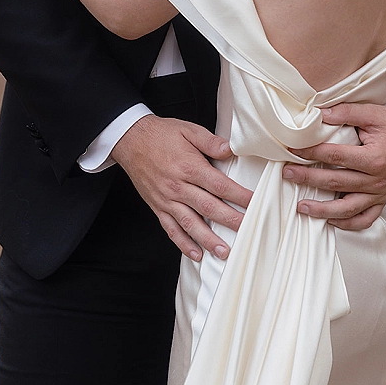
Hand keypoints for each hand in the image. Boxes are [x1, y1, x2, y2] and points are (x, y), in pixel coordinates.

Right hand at [112, 115, 251, 260]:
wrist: (131, 140)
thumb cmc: (161, 135)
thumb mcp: (188, 130)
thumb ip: (211, 141)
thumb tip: (231, 149)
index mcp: (189, 167)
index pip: (220, 186)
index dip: (240, 196)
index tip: (255, 203)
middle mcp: (178, 187)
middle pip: (209, 208)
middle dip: (230, 221)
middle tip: (247, 231)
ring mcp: (167, 200)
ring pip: (191, 224)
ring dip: (208, 240)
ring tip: (224, 252)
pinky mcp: (158, 207)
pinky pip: (171, 229)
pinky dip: (183, 243)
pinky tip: (196, 254)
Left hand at [282, 104, 385, 230]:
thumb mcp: (374, 113)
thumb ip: (346, 113)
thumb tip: (319, 115)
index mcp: (374, 158)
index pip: (334, 156)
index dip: (310, 152)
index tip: (292, 149)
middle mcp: (377, 180)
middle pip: (336, 182)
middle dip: (308, 179)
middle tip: (287, 175)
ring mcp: (380, 193)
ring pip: (348, 209)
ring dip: (322, 210)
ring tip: (301, 207)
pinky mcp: (384, 200)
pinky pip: (366, 219)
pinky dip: (348, 223)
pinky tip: (330, 220)